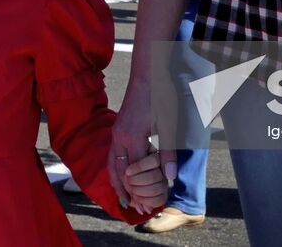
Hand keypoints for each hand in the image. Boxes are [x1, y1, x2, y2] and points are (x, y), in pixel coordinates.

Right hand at [109, 77, 177, 209]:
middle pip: (120, 172)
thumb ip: (168, 151)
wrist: (147, 73)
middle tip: (137, 208)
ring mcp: (116, 132)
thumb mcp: (169, 122)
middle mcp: (119, 137)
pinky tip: (121, 175)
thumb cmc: (160, 95)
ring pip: (112, 164)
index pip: (135, 173)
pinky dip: (115, 170)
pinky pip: (112, 155)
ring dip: (118, 183)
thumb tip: (170, 177)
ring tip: (124, 199)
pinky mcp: (117, 128)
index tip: (150, 205)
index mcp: (132, 138)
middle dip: (128, 192)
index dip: (142, 190)